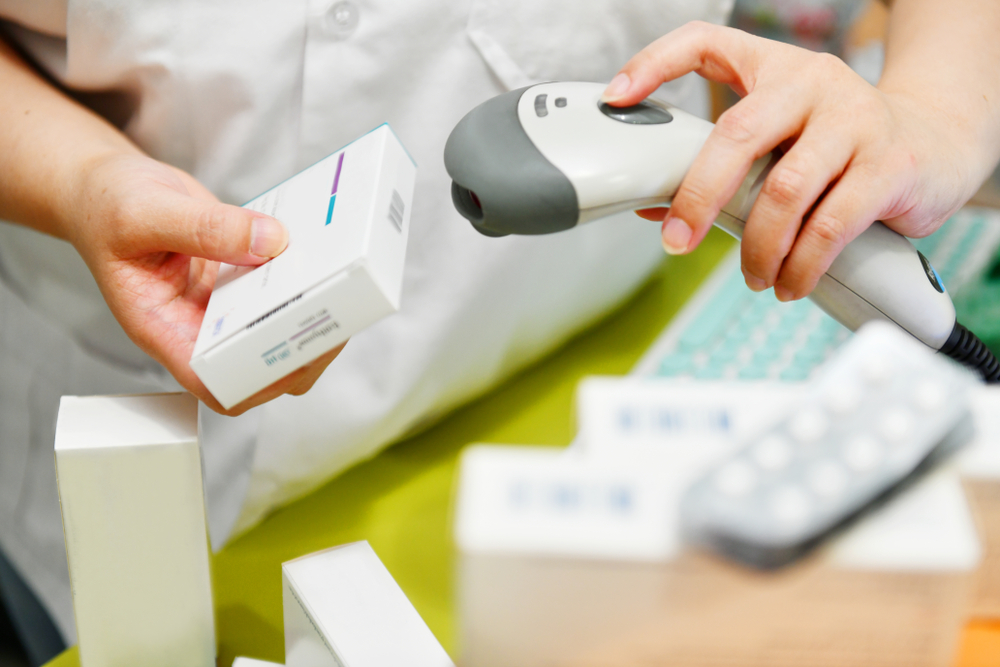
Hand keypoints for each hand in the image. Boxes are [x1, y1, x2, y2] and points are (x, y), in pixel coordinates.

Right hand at [66, 151, 343, 414]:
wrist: (107, 187)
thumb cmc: (107, 207)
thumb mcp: (143, 212)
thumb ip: (202, 228)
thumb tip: (270, 241)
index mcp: (163, 328)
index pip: (215, 382)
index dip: (258, 382)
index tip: (296, 354)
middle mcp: (196, 325)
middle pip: (258, 365)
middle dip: (301, 349)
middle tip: (335, 315)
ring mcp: (222, 305)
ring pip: (276, 329)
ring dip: (309, 313)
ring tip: (337, 282)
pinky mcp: (240, 279)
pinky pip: (279, 290)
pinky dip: (303, 277)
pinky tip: (319, 252)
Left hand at [602, 21, 994, 300]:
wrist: (936, 145)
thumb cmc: (842, 145)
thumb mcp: (781, 141)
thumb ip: (726, 167)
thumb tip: (657, 209)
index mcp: (775, 70)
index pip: (705, 43)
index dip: (655, 63)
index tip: (617, 97)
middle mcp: (813, 83)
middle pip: (737, 134)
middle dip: (698, 197)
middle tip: (678, 242)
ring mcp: (855, 119)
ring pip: (784, 191)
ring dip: (757, 247)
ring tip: (752, 277)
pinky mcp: (888, 164)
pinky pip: (829, 226)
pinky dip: (801, 265)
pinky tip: (790, 282)